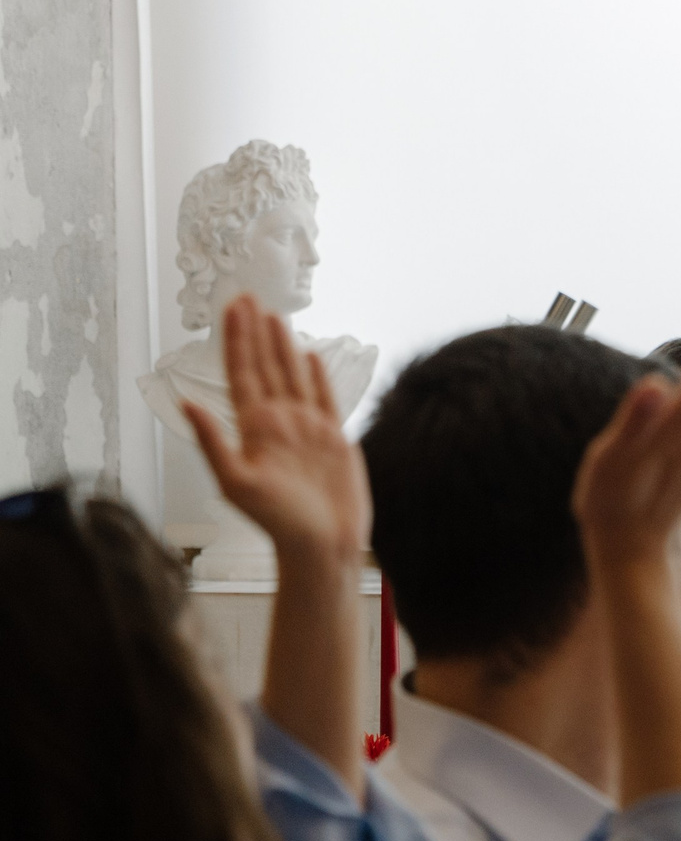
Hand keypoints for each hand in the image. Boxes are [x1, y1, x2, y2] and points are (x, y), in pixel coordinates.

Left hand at [185, 296, 368, 566]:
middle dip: (256, 330)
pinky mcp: (333, 438)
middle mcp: (279, 421)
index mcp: (255, 427)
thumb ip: (212, 442)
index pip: (242, 371)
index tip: (233, 307)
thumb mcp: (236, 483)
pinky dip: (317, 375)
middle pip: (266, 365)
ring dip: (283, 344)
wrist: (321, 543)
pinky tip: (310, 355)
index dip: (237, 338)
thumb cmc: (278, 521)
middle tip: (248, 296)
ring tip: (275, 315)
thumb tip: (186, 403)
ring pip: (293, 375)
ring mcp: (307, 428)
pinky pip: (325, 397)